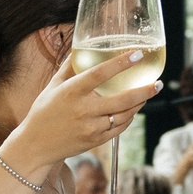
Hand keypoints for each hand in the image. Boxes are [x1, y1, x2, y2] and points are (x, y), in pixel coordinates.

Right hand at [2, 43, 153, 175]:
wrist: (35, 146)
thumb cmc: (43, 112)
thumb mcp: (53, 86)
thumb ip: (69, 67)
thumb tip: (81, 47)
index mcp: (72, 91)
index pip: (100, 74)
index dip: (120, 63)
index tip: (137, 54)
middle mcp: (83, 110)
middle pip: (122, 99)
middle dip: (144, 91)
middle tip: (157, 82)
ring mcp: (91, 127)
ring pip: (124, 115)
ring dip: (140, 104)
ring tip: (149, 93)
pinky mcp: (95, 141)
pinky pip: (119, 128)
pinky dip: (129, 117)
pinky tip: (134, 109)